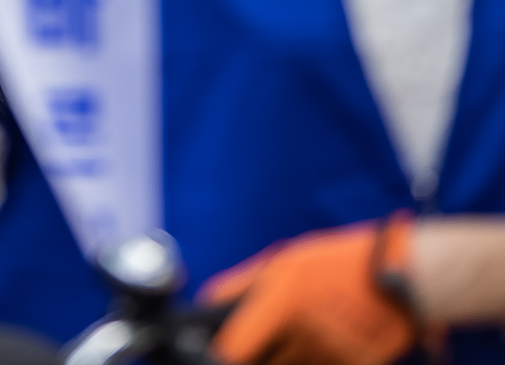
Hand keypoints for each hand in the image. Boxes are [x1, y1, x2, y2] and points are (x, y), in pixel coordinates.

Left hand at [201, 215, 421, 364]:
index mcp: (282, 305)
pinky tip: (325, 343)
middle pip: (263, 364)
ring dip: (289, 358)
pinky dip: (319, 360)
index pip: (234, 349)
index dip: (222, 353)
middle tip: (268, 337)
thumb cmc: (339, 261)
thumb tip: (208, 304)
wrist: (408, 276)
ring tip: (303, 334)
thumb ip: (240, 286)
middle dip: (260, 354)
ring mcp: (334, 356)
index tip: (219, 351)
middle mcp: (305, 336)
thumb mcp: (283, 261)